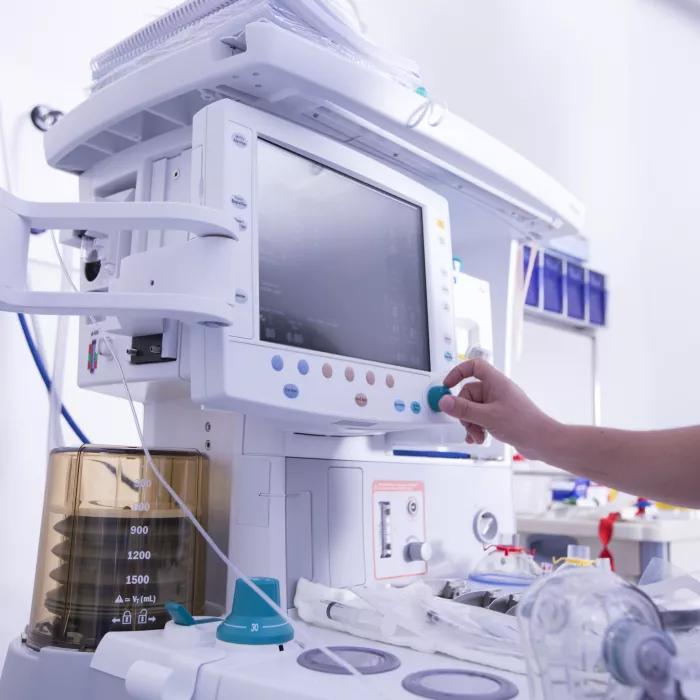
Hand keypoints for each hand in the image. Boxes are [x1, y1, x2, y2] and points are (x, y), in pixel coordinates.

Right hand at [439, 359, 558, 458]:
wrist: (542, 441)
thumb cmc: (523, 424)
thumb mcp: (487, 416)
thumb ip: (463, 409)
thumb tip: (444, 401)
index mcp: (496, 382)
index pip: (474, 366)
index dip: (458, 372)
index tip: (447, 385)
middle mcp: (496, 390)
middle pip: (469, 394)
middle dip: (465, 412)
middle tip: (468, 426)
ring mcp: (498, 404)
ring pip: (473, 409)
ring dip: (471, 423)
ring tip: (477, 436)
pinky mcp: (499, 416)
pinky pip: (480, 418)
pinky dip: (476, 428)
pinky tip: (478, 439)